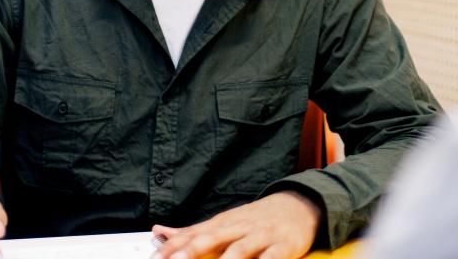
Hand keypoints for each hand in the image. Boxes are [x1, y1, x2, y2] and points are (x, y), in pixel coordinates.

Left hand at [152, 191, 322, 258]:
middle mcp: (237, 227)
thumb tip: (160, 232)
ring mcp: (259, 235)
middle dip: (191, 250)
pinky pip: (272, 258)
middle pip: (211, 238)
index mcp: (221, 224)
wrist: (297, 204)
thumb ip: (192, 232)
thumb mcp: (223, 222)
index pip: (191, 234)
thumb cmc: (254, 219)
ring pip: (240, 248)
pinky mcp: (282, 246)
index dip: (172, 248)